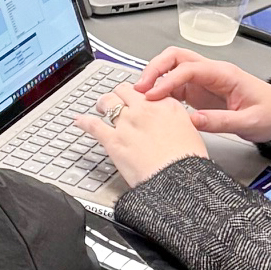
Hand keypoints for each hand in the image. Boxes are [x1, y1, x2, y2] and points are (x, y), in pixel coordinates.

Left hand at [72, 82, 207, 187]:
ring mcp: (127, 123)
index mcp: (166, 106)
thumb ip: (178, 123)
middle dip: (120, 94)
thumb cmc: (187, 162)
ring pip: (108, 102)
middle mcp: (144, 110)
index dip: (140, 94)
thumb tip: (172, 126)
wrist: (177, 179)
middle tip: (117, 100)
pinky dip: (84, 121)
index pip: (148, 90)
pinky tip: (79, 120)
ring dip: (102, 103)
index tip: (137, 99)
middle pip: (125, 90)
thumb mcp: (191, 134)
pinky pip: (93, 125)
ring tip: (100, 107)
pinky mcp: (113, 140)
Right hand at [131, 47, 270, 141]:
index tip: (153, 96)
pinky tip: (154, 102)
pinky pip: (175, 84)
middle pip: (175, 57)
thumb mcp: (250, 122)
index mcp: (224, 74)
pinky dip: (161, 90)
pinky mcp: (200, 91)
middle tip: (140, 88)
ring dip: (155, 77)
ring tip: (141, 94)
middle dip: (154, 69)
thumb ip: (221, 121)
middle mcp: (211, 72)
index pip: (188, 68)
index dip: (167, 80)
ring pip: (172, 67)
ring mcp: (204, 81)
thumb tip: (192, 120)